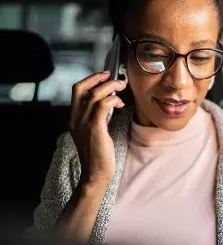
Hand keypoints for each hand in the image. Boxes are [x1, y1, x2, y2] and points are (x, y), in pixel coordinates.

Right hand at [69, 71, 126, 187]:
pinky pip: (103, 105)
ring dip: (111, 87)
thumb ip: (97, 116)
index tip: (105, 75)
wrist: (95, 173)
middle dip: (99, 78)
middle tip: (114, 77)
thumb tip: (109, 101)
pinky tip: (120, 103)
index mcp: (74, 117)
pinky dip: (113, 99)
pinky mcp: (95, 128)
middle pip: (82, 87)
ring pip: (95, 94)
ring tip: (122, 88)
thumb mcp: (94, 130)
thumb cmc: (99, 153)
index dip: (91, 79)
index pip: (77, 90)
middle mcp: (76, 118)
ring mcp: (84, 123)